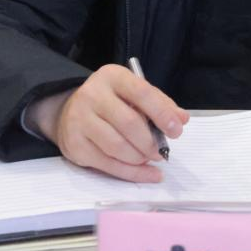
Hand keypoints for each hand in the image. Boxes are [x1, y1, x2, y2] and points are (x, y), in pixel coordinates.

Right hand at [29, 65, 188, 182]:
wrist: (68, 111)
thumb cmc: (110, 101)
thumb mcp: (132, 93)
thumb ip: (159, 103)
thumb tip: (181, 119)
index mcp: (112, 77)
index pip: (141, 93)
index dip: (162, 113)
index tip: (176, 129)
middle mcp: (92, 95)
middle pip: (129, 123)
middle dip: (151, 142)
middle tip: (162, 151)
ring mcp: (80, 120)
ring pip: (118, 146)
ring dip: (140, 158)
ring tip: (150, 158)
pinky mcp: (75, 145)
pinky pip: (108, 164)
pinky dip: (132, 173)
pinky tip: (147, 173)